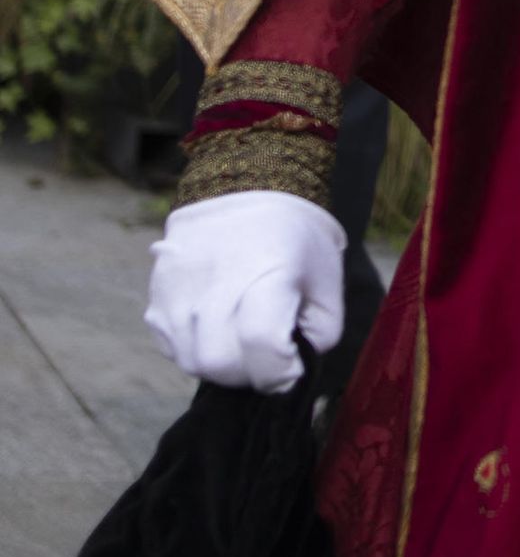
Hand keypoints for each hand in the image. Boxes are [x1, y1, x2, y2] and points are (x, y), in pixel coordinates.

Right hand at [145, 192, 345, 392]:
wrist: (246, 183)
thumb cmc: (294, 236)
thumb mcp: (327, 282)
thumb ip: (319, 336)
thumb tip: (290, 371)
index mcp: (267, 274)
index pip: (262, 345)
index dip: (280, 371)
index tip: (292, 364)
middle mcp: (214, 283)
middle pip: (219, 364)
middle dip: (249, 373)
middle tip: (266, 353)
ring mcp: (178, 289)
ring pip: (191, 361)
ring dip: (221, 363)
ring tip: (241, 336)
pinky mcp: (156, 293)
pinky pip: (171, 344)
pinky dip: (195, 347)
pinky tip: (216, 324)